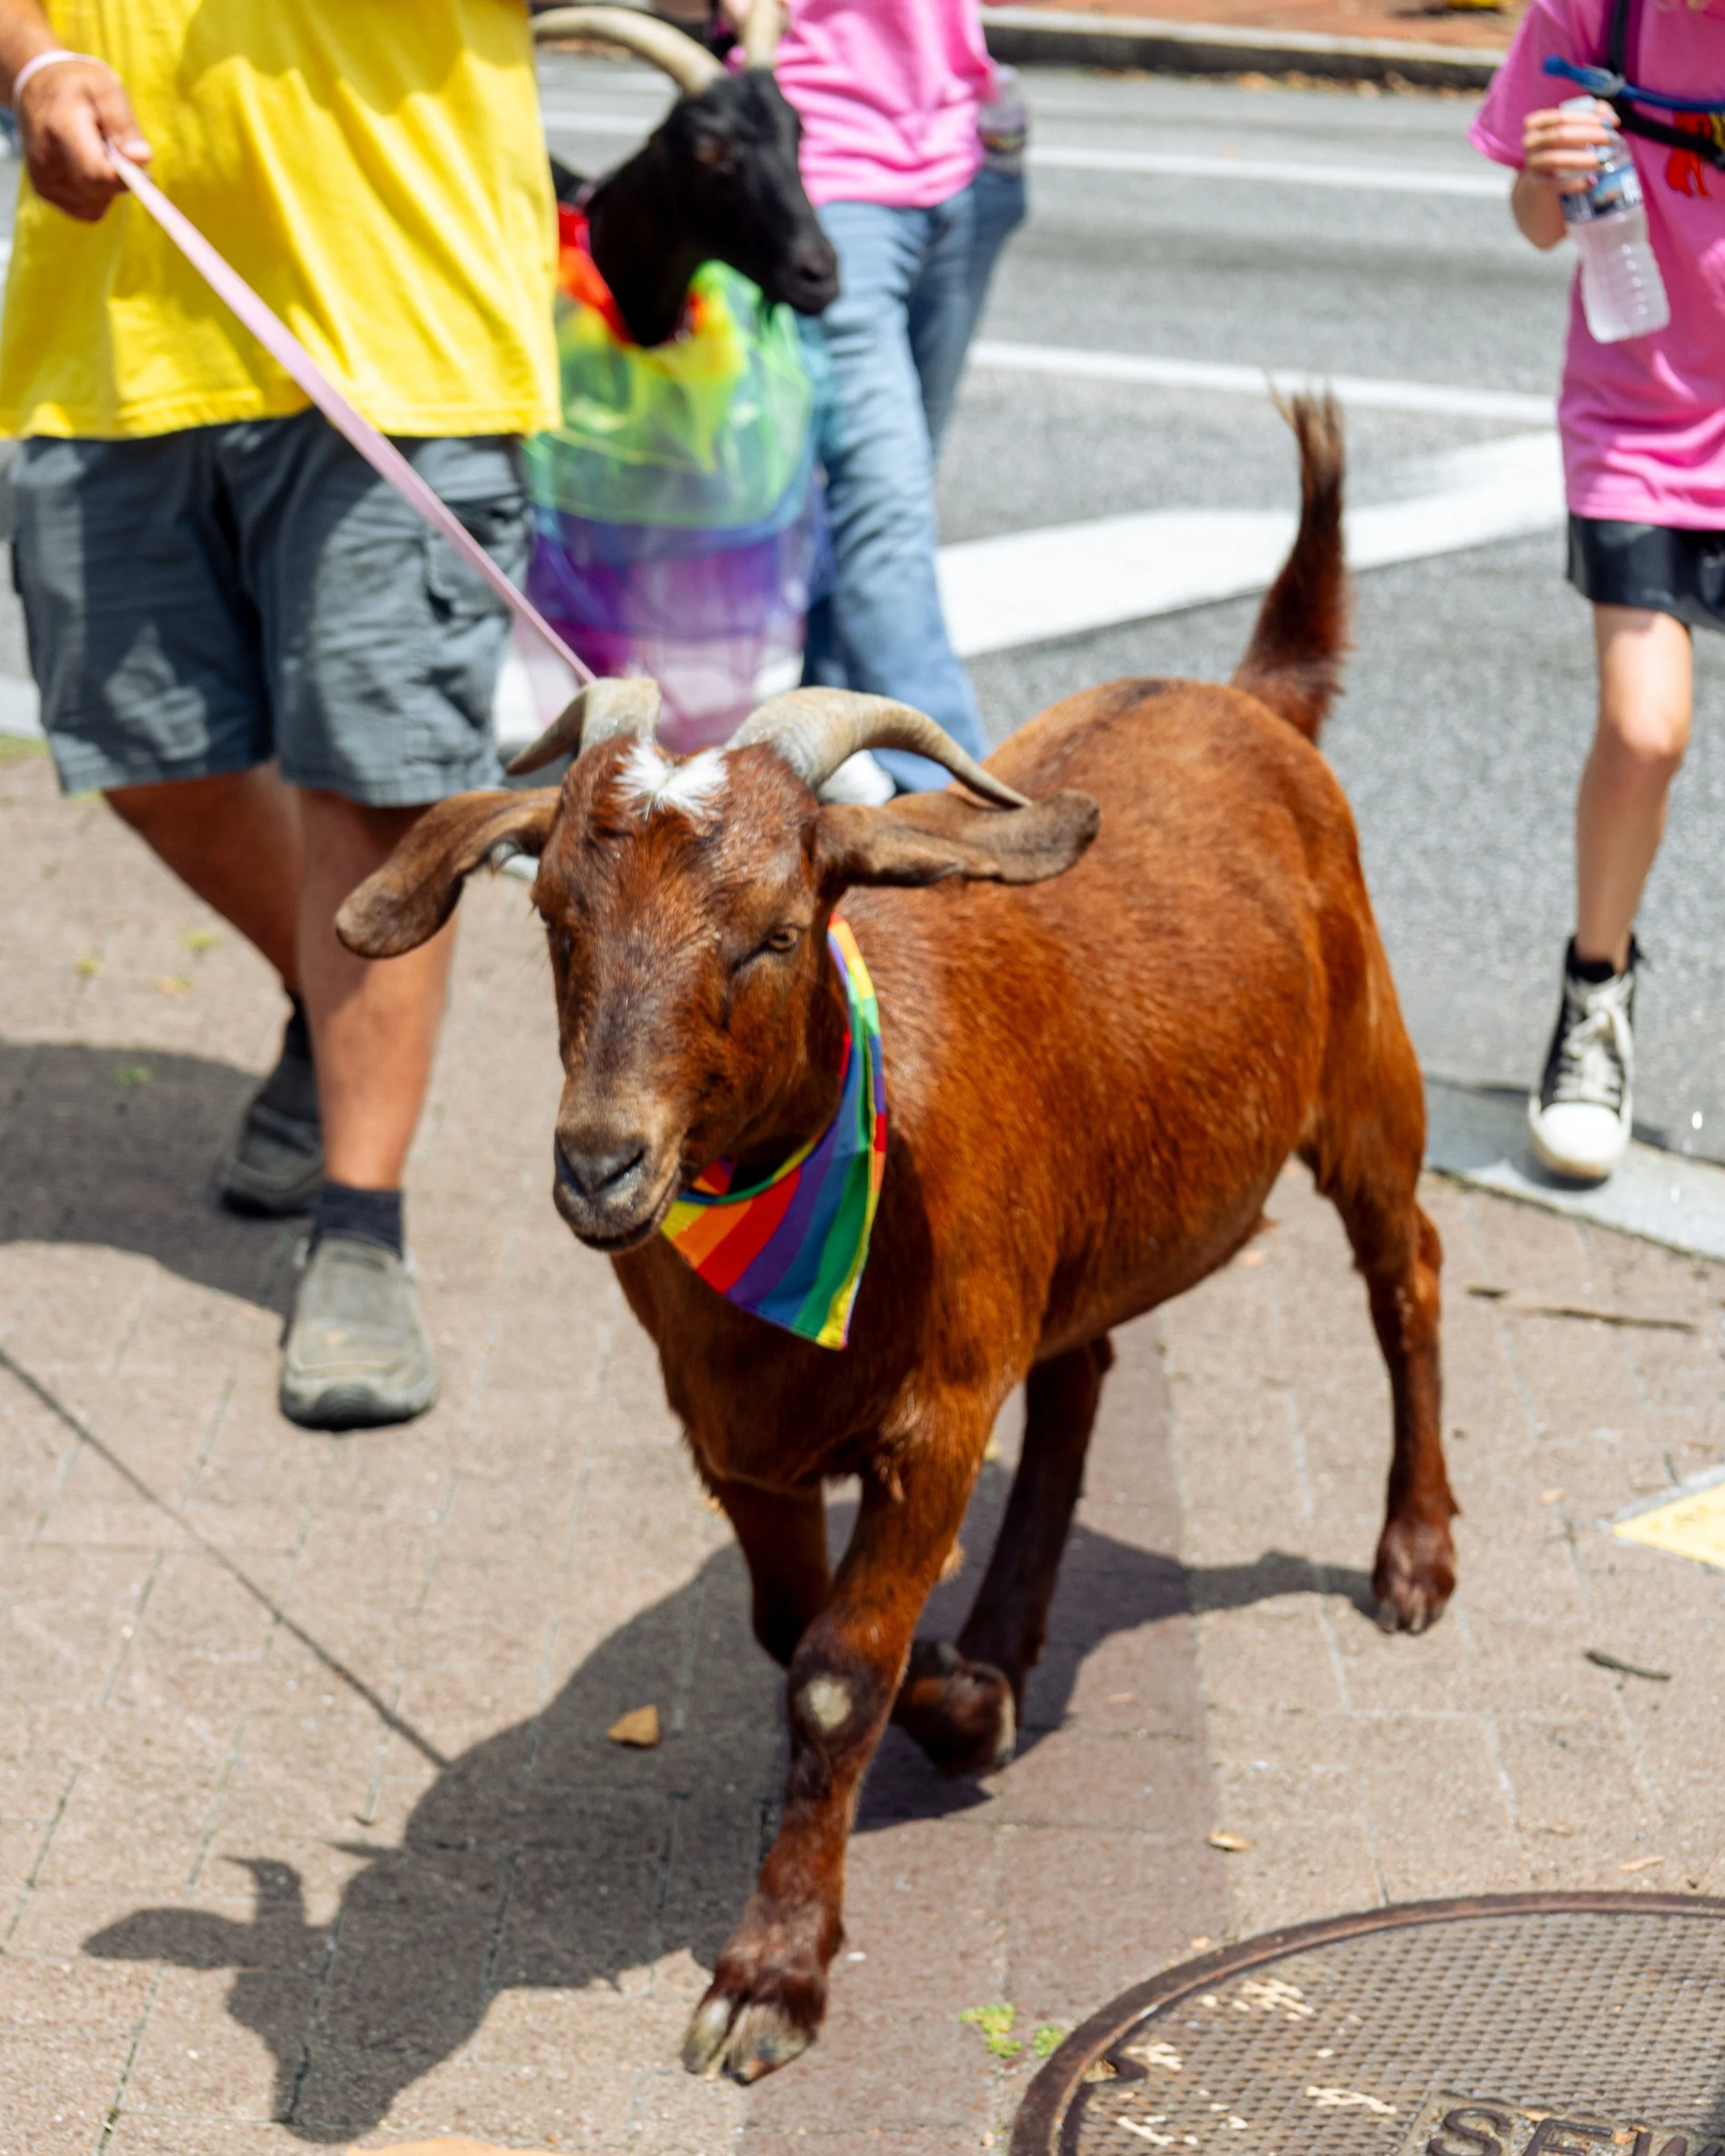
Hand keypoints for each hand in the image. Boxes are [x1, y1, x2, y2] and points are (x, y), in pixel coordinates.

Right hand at [17, 57, 149, 220]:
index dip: (126, 179)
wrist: (35, 88)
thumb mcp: (105, 90)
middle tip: (119, 154)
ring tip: (98, 156)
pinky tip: (88, 169)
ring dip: (107, 188)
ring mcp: (42, 178)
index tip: (145, 173)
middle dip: (119, 180)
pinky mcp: (44, 191)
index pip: (97, 173)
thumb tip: (143, 159)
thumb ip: (124, 124)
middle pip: (98, 192)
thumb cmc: (78, 87)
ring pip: (94, 206)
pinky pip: (85, 210)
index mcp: (61, 128)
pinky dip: (95, 196)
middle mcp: (46, 158)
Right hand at [1521, 97, 1613, 195]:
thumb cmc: (1562, 145)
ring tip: (1605, 160)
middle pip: (1561, 136)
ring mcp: (1531, 164)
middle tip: (1614, 140)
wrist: (1543, 175)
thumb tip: (1611, 120)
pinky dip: (1575, 184)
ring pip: (1557, 159)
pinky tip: (1592, 182)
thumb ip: (1593, 115)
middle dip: (1591, 136)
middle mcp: (1529, 142)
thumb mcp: (1573, 126)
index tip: (1612, 123)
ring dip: (1584, 159)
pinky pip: (1555, 184)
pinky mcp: (1536, 184)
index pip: (1562, 116)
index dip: (1589, 118)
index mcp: (1535, 123)